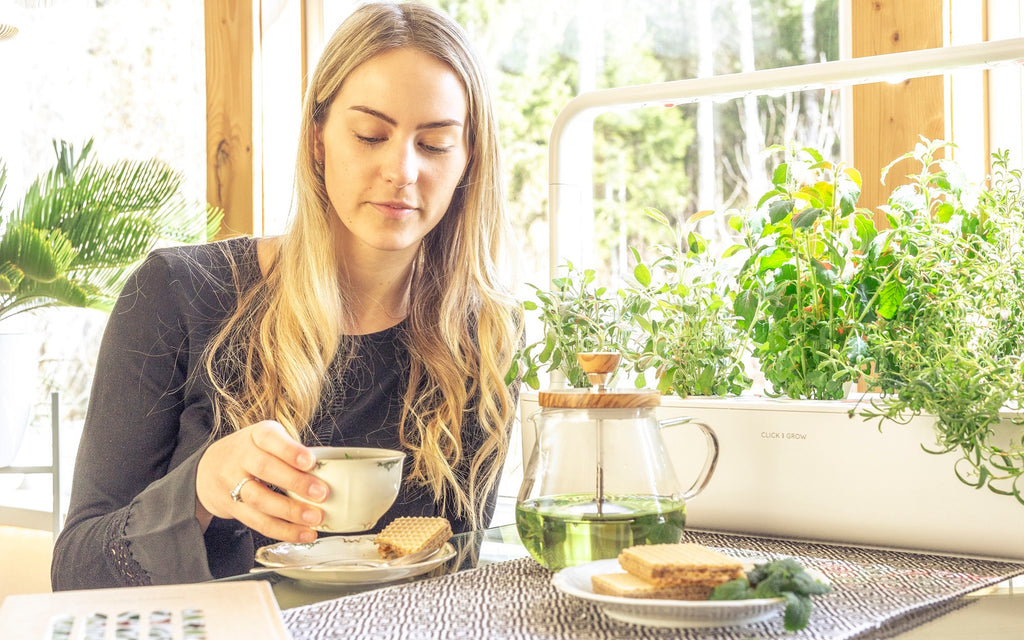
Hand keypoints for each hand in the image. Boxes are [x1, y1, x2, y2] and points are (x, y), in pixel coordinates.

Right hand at [196, 420, 326, 542]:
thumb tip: (329, 471)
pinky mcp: (232, 507)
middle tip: (321, 494)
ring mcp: (232, 483)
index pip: (270, 438)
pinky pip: (257, 522)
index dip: (290, 451)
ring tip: (315, 518)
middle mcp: (241, 457)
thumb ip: (292, 451)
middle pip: (265, 469)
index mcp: (255, 436)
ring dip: (290, 512)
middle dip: (295, 483)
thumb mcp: (268, 440)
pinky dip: (283, 531)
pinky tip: (303, 534)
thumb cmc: (251, 452)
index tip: (310, 461)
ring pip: (259, 499)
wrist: (208, 470)